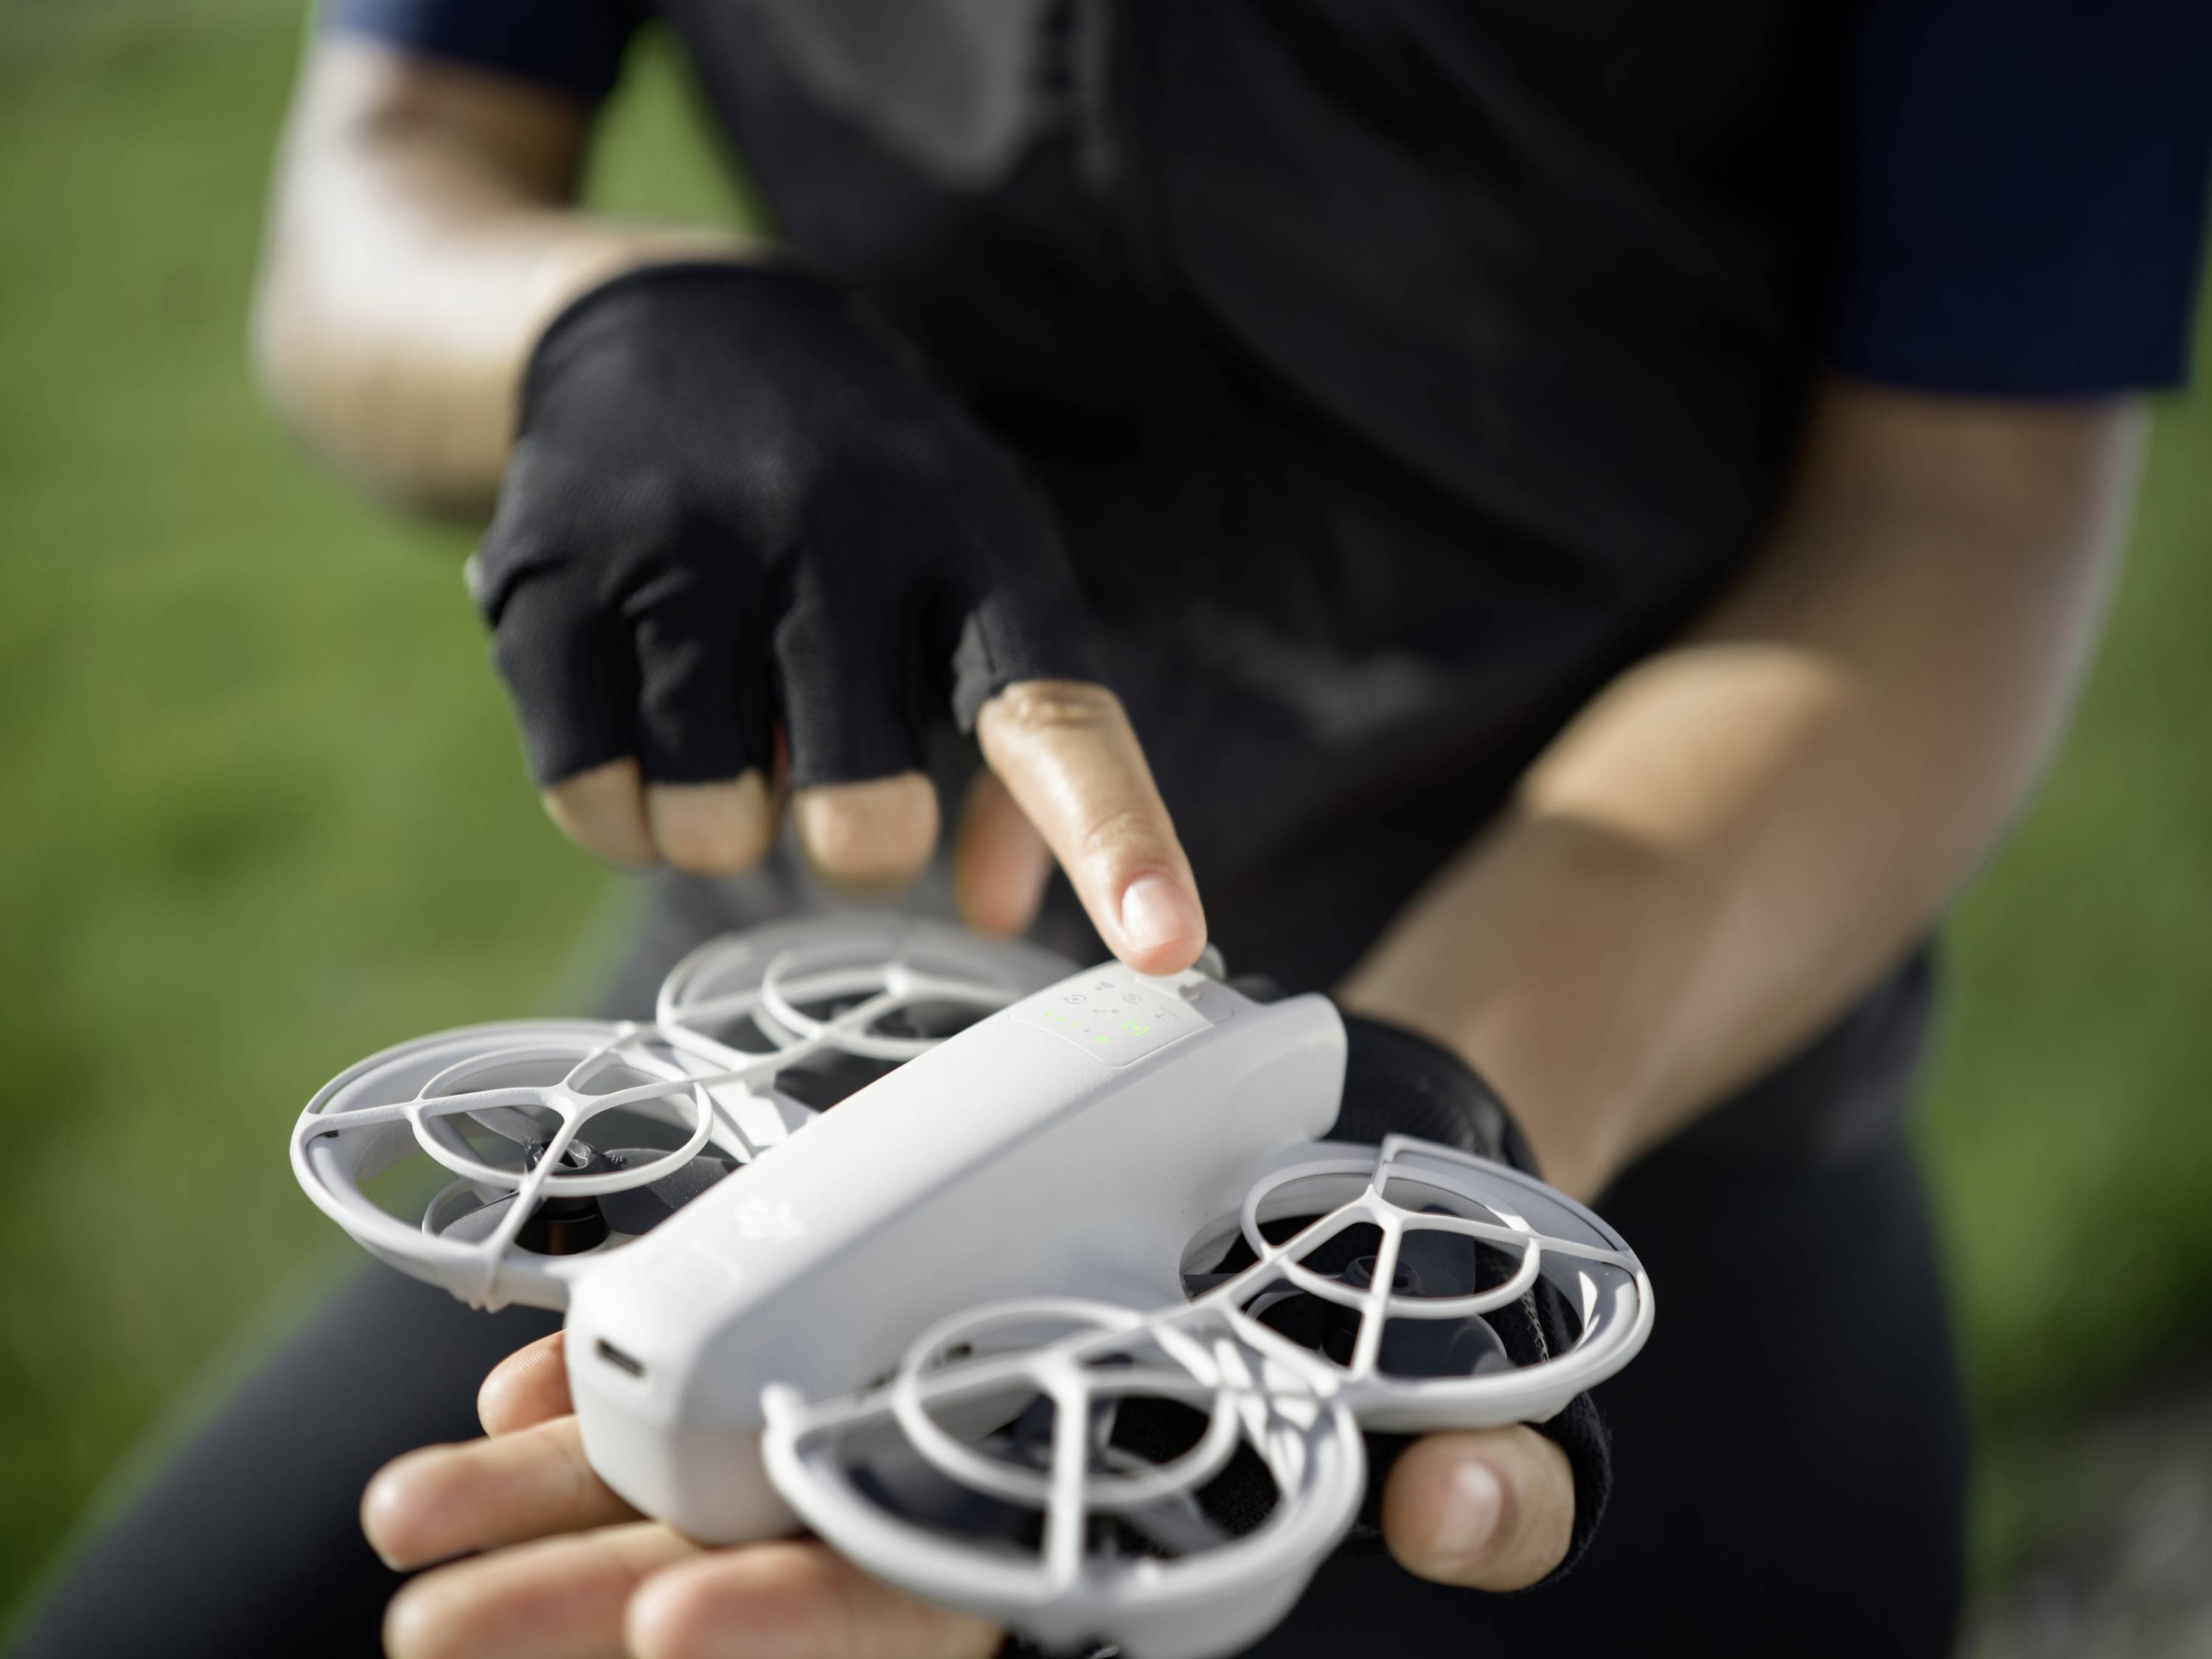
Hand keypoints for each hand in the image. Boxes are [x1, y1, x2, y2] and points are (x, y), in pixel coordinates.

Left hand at [362, 1334, 1575, 1658]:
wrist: (1312, 1193)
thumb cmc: (1381, 1317)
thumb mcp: (1458, 1397)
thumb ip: (1486, 1483)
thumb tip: (1467, 1512)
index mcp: (1102, 1532)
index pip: (948, 1610)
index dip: (821, 1626)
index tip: (679, 1623)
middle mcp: (977, 1479)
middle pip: (782, 1564)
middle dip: (606, 1602)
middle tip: (431, 1615)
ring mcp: (911, 1397)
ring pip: (727, 1473)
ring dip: (563, 1500)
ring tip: (406, 1512)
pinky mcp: (878, 1316)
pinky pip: (738, 1370)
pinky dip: (628, 1377)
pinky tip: (522, 1374)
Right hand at [472, 262, 1203, 971]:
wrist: (665, 328)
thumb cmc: (861, 498)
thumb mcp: (974, 574)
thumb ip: (1018, 751)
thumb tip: (1006, 916)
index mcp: (971, 538)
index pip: (1054, 716)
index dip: (1114, 840)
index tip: (1166, 948)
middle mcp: (833, 529)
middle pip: (866, 825)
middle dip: (858, 840)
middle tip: (835, 755)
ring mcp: (680, 547)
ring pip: (715, 830)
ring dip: (730, 818)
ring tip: (730, 708)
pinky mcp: (546, 579)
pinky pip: (594, 804)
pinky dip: (627, 810)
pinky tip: (646, 717)